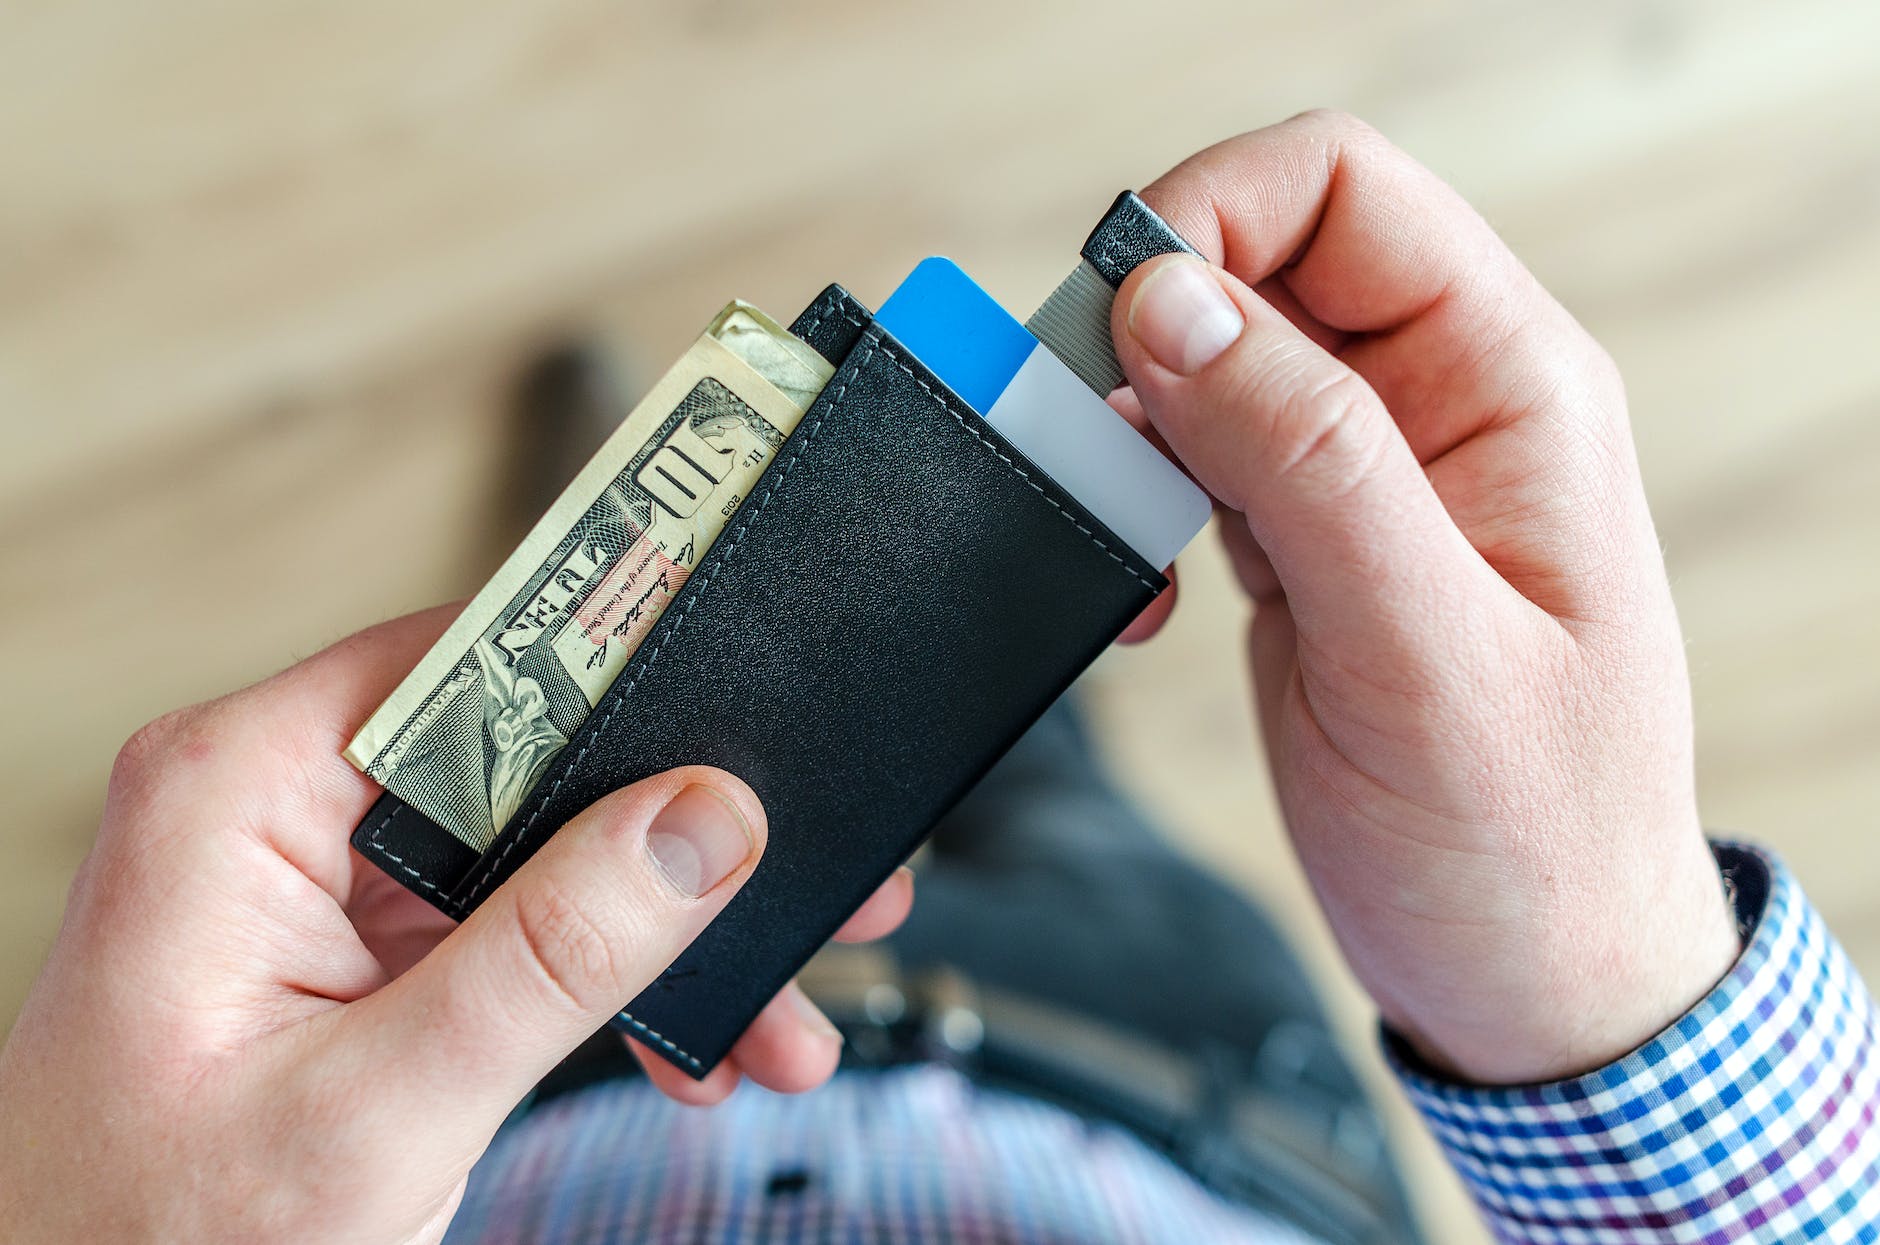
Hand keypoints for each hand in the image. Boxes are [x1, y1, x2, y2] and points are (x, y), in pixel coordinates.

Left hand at [0, 606, 911, 1241]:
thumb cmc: (154, 1244)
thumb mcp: (377, 1110)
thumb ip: (549, 957)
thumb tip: (699, 821)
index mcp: (238, 790)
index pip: (469, 658)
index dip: (620, 662)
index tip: (746, 683)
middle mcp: (279, 807)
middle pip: (528, 751)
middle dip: (673, 829)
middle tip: (796, 869)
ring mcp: (320, 880)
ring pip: (541, 845)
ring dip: (659, 924)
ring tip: (772, 1002)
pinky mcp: (357, 946)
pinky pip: (515, 921)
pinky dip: (605, 980)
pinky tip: (687, 1041)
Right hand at [1113, 111, 1739, 1083]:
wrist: (1528, 976)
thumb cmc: (1528, 837)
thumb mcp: (1418, 648)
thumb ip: (1303, 461)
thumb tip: (1173, 301)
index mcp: (1507, 386)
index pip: (1342, 191)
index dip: (1211, 216)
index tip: (1118, 316)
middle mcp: (1437, 405)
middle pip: (1258, 261)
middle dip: (1148, 325)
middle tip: (1085, 432)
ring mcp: (1366, 474)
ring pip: (1210, 361)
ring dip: (1132, 423)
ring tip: (1118, 526)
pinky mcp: (1306, 542)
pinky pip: (1194, 459)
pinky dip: (1136, 499)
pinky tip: (1146, 587)